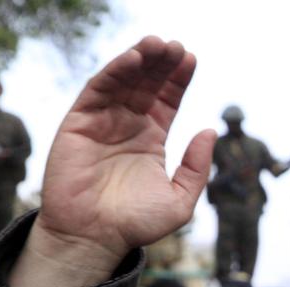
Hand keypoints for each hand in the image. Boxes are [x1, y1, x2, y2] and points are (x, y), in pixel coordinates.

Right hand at [10, 37, 214, 286]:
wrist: (96, 238)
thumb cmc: (136, 224)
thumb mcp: (181, 199)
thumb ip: (197, 167)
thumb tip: (210, 131)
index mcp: (151, 138)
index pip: (167, 100)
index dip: (178, 79)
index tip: (191, 58)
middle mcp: (127, 125)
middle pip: (147, 84)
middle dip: (161, 63)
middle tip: (176, 45)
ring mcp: (102, 122)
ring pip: (123, 81)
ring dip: (140, 59)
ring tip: (158, 44)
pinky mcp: (79, 122)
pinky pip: (99, 90)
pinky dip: (115, 71)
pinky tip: (134, 59)